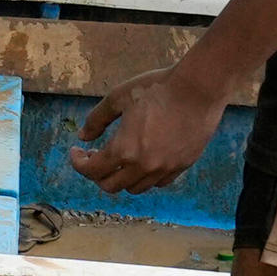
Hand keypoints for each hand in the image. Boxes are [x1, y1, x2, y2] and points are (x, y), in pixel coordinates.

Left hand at [68, 54, 227, 198]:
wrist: (199, 87)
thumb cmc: (157, 88)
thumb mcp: (118, 97)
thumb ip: (97, 120)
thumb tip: (83, 137)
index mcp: (124, 150)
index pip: (92, 171)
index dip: (78, 163)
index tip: (76, 153)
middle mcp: (144, 166)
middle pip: (110, 186)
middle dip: (97, 174)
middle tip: (95, 157)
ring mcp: (165, 168)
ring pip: (135, 188)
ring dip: (121, 177)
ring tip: (119, 160)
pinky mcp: (182, 165)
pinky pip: (158, 182)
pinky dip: (145, 177)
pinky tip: (143, 161)